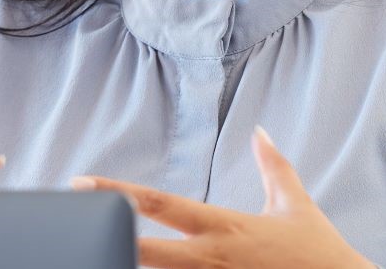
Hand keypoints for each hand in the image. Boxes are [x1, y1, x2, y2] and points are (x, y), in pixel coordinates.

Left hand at [72, 127, 373, 268]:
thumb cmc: (319, 251)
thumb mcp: (296, 205)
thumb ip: (274, 166)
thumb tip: (260, 131)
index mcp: (225, 227)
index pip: (160, 205)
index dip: (117, 193)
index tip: (82, 183)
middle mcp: (213, 258)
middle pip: (146, 250)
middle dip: (105, 238)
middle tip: (66, 228)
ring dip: (127, 268)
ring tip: (85, 258)